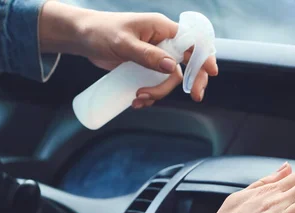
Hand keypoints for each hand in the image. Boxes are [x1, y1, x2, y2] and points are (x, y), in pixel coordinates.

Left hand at [39, 2, 217, 106]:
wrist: (83, 38)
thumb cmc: (101, 32)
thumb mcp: (123, 43)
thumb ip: (147, 55)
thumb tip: (171, 67)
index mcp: (162, 29)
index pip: (192, 41)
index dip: (205, 56)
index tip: (211, 72)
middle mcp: (162, 42)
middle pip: (187, 64)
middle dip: (191, 82)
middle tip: (195, 98)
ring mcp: (155, 57)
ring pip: (170, 79)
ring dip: (159, 93)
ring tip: (138, 99)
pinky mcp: (145, 68)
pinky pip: (156, 85)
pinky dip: (150, 96)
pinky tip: (135, 101)